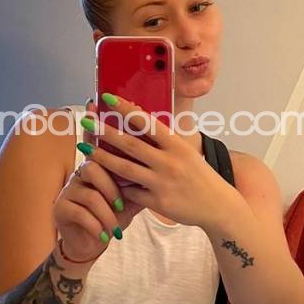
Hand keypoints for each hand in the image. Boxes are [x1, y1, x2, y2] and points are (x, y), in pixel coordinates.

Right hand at [52, 102, 142, 261]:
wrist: (89, 243)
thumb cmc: (113, 216)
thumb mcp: (131, 198)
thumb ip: (141, 177)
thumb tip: (164, 156)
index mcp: (98, 165)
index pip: (102, 145)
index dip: (103, 129)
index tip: (100, 109)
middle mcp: (80, 172)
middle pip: (96, 166)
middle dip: (112, 187)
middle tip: (122, 204)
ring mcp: (68, 189)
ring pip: (90, 193)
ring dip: (106, 213)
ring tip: (114, 225)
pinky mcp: (60, 208)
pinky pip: (81, 212)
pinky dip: (96, 225)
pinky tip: (104, 236)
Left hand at [84, 93, 229, 229]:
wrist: (218, 206)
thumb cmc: (199, 175)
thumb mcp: (186, 152)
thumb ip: (164, 140)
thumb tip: (139, 119)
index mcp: (177, 145)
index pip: (147, 122)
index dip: (125, 108)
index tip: (107, 97)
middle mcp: (169, 162)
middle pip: (130, 144)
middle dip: (105, 132)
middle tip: (86, 122)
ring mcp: (162, 183)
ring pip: (125, 168)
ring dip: (102, 158)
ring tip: (85, 150)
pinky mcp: (158, 202)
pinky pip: (131, 192)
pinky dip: (118, 186)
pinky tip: (105, 180)